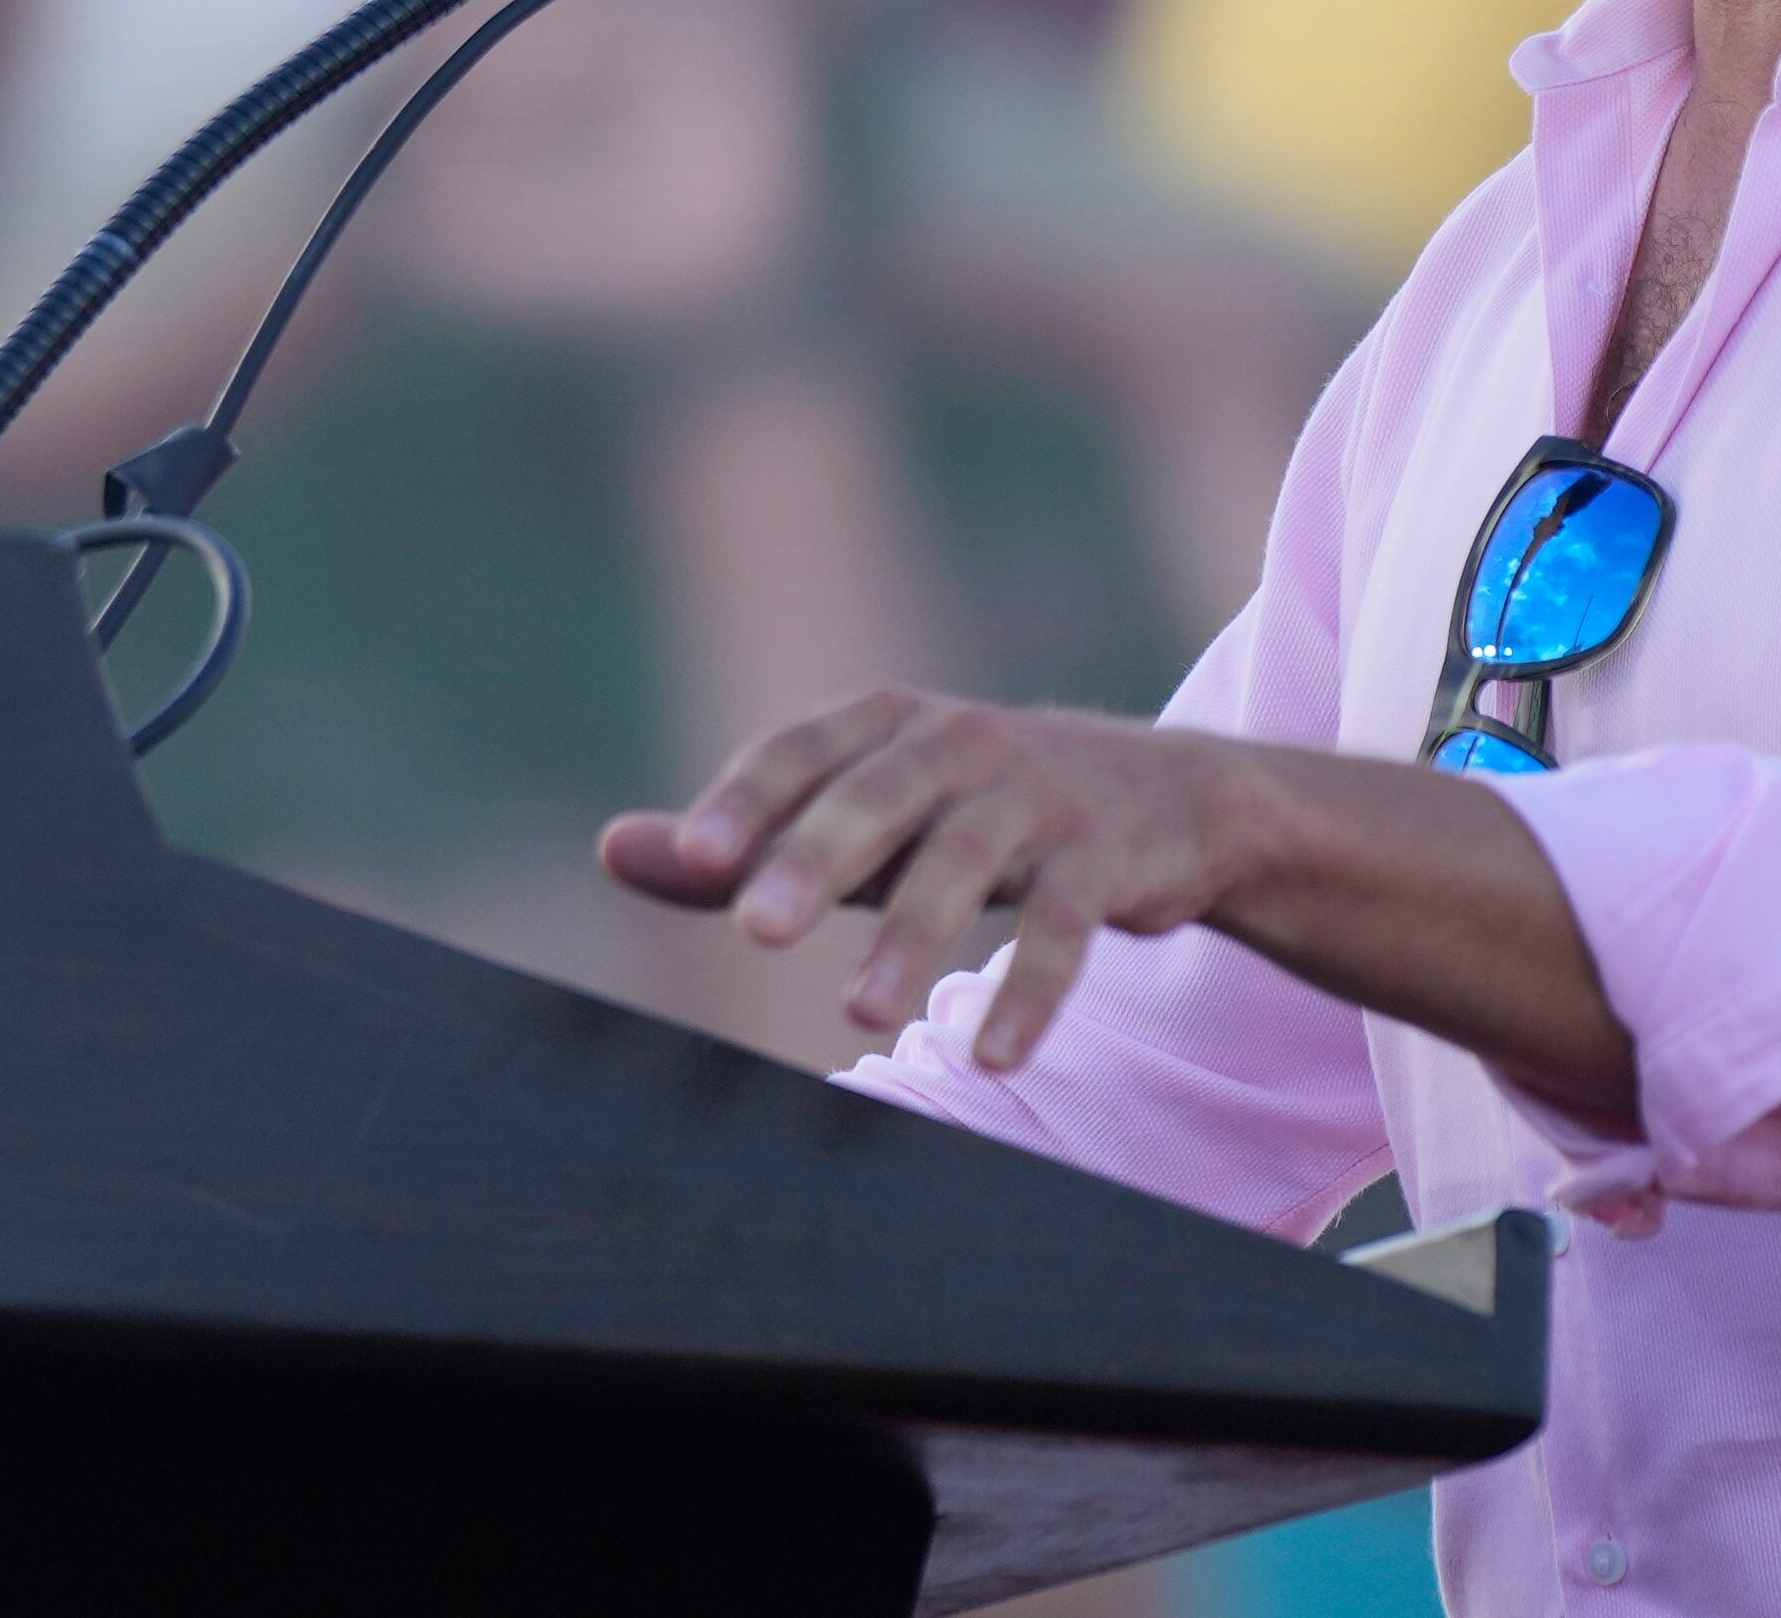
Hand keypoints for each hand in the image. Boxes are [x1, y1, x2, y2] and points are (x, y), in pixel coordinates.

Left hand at [598, 689, 1253, 1071]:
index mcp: (887, 724)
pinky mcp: (1103, 859)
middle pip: (879, 796)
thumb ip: (747, 838)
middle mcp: (960, 743)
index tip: (694, 862)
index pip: (801, 751)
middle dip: (817, 856)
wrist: (1167, 795)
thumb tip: (613, 850)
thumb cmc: (969, 812)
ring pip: (966, 862)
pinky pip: (1064, 928)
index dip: (747, 801)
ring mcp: (1037, 797)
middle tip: (757, 927)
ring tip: (858, 1011)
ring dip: (913, 937)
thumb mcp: (863, 816)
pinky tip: (994, 1056)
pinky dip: (1030, 991)